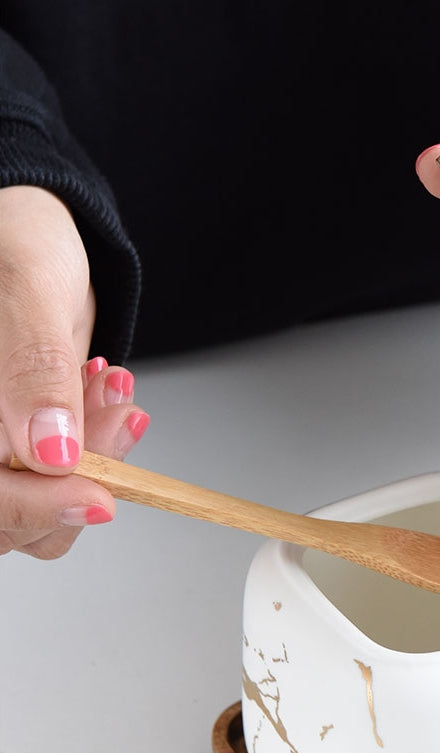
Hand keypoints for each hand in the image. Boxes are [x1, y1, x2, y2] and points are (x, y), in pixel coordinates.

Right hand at [0, 185, 148, 558]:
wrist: (31, 234)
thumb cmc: (11, 240)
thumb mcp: (25, 287)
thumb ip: (34, 370)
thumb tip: (50, 452)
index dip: (32, 506)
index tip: (98, 497)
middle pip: (7, 517)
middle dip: (76, 476)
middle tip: (116, 412)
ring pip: (40, 507)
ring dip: (96, 461)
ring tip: (113, 391)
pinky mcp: (23, 448)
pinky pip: (63, 480)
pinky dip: (100, 447)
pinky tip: (108, 396)